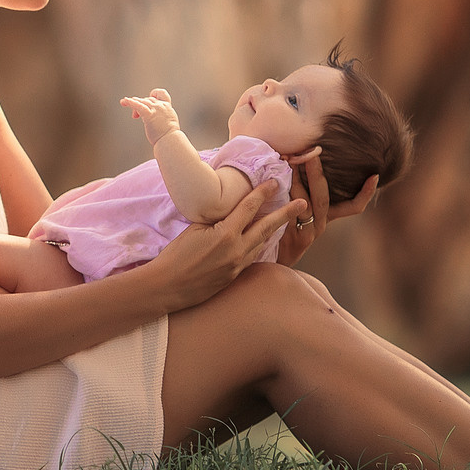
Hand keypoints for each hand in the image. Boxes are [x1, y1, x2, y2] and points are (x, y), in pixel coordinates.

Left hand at [121, 88, 182, 143]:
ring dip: (132, 102)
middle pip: (147, 99)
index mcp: (168, 107)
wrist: (170, 141)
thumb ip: (162, 117)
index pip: (161, 93)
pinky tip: (124, 101)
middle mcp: (161, 106)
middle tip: (135, 116)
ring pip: (141, 101)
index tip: (148, 101)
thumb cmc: (169, 136)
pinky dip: (130, 103)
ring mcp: (155, 110)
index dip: (153, 95)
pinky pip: (138, 106)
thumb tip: (155, 119)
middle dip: (139, 104)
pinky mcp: (149, 115)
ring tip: (123, 103)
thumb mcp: (168, 122)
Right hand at [143, 179, 306, 310]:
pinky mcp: (234, 277)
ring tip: (283, 219)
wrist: (167, 287)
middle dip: (286, 214)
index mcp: (226, 235)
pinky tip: (262, 240)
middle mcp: (237, 251)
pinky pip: (252, 257)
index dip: (263, 192)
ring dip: (273, 230)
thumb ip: (217, 220)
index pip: (249, 208)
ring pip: (262, 243)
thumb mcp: (195, 230)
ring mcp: (237, 266)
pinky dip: (259, 245)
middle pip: (267, 227)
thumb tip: (230, 213)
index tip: (275, 182)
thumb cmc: (176, 256)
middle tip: (302, 203)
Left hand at [276, 150, 375, 266]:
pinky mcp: (295, 238)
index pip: (354, 206)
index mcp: (327, 215)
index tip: (375, 176)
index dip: (366, 193)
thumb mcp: (299, 209)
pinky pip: (291, 214)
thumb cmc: (284, 228)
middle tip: (312, 152)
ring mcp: (309, 232)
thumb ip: (301, 187)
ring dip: (297, 181)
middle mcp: (322, 223)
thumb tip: (298, 157)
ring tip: (289, 162)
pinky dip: (284, 197)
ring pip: (306, 203)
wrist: (273, 260)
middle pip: (324, 197)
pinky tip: (276, 182)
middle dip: (317, 173)